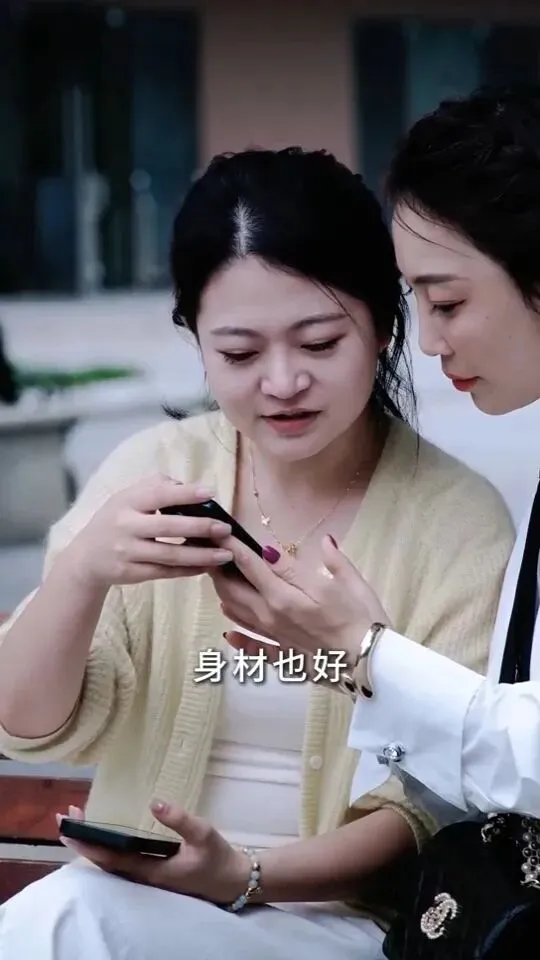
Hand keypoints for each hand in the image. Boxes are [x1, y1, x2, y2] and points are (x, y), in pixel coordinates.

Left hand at [57, 800, 249, 904]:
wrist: (232, 881)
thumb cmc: (217, 858)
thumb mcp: (203, 834)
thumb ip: (180, 819)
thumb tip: (154, 802)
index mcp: (151, 871)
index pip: (110, 858)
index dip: (88, 843)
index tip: (70, 826)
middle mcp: (143, 877)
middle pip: (103, 862)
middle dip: (83, 841)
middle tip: (65, 818)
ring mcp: (147, 876)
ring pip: (110, 863)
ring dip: (93, 844)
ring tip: (79, 824)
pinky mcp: (152, 872)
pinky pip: (121, 862)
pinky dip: (107, 848)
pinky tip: (105, 836)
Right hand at [62, 476, 233, 588]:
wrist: (86, 558)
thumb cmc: (115, 520)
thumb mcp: (126, 498)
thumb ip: (155, 487)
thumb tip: (187, 486)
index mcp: (126, 502)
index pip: (158, 495)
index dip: (184, 493)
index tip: (210, 493)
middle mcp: (125, 527)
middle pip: (167, 527)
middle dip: (200, 527)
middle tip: (225, 529)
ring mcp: (127, 552)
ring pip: (169, 555)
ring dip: (201, 555)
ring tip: (225, 553)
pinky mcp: (131, 574)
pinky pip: (165, 573)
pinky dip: (188, 570)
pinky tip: (207, 566)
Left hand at [213, 534, 389, 661]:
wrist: (370, 664)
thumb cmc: (364, 619)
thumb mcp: (350, 582)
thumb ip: (332, 560)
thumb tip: (322, 539)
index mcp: (287, 592)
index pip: (251, 563)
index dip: (234, 545)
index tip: (222, 532)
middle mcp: (273, 614)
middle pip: (234, 588)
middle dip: (220, 569)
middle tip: (215, 553)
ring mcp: (274, 637)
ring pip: (236, 613)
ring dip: (225, 595)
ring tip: (221, 581)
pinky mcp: (281, 657)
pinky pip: (251, 648)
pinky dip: (237, 639)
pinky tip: (229, 633)